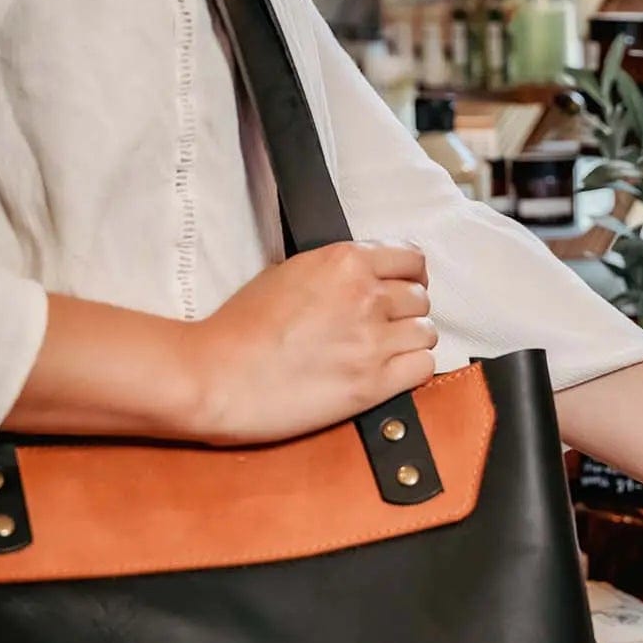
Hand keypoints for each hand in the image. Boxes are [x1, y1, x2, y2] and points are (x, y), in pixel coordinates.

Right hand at [188, 240, 436, 443]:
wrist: (216, 375)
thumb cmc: (238, 328)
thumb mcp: (287, 272)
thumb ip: (334, 272)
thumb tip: (361, 280)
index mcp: (344, 261)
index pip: (411, 259)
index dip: (409, 276)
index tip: (400, 288)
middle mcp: (366, 295)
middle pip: (420, 298)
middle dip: (404, 311)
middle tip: (380, 326)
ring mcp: (372, 340)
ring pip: (426, 333)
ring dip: (408, 342)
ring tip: (380, 353)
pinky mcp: (373, 383)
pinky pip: (423, 367)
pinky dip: (411, 370)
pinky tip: (388, 374)